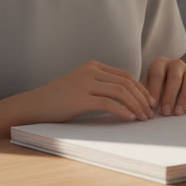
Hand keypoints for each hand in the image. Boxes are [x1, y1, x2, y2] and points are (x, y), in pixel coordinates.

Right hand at [24, 61, 156, 121]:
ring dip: (136, 105)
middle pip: (126, 82)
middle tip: (151, 113)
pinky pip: (108, 103)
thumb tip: (126, 99)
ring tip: (143, 118)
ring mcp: (85, 83)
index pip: (125, 75)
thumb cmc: (58, 100)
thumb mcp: (81, 87)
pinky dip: (123, 110)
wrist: (34, 105)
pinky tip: (130, 118)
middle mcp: (90, 71)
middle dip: (142, 98)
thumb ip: (100, 87)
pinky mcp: (80, 98)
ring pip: (120, 91)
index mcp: (93, 66)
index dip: (141, 89)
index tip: (150, 103)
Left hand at [144, 57, 185, 115]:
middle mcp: (176, 64)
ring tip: (178, 112)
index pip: (157, 74)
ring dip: (184, 98)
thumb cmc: (155, 91)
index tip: (153, 105)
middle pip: (175, 78)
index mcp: (160, 63)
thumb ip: (147, 97)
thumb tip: (147, 107)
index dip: (155, 90)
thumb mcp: (148, 91)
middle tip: (166, 112)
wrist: (169, 91)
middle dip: (170, 96)